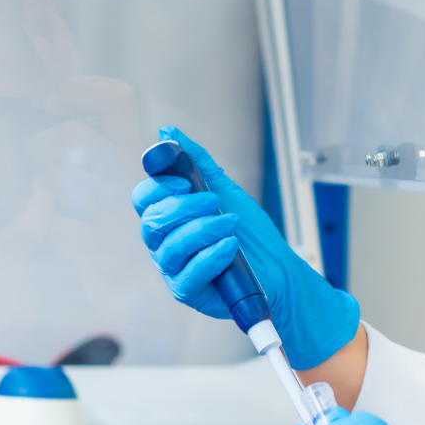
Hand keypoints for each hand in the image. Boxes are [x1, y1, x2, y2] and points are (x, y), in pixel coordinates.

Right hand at [131, 127, 358, 369]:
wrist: (280, 269)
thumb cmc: (250, 234)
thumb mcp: (226, 191)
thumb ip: (198, 164)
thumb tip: (169, 132)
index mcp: (168, 217)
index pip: (144, 199)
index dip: (158, 187)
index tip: (185, 182)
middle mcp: (164, 243)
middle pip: (152, 221)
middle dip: (184, 207)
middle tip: (215, 202)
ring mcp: (174, 269)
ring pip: (170, 247)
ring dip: (202, 230)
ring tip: (231, 224)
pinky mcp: (189, 292)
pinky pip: (189, 274)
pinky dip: (211, 256)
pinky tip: (230, 246)